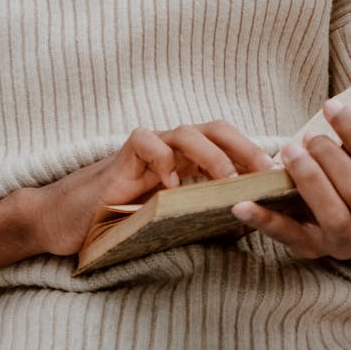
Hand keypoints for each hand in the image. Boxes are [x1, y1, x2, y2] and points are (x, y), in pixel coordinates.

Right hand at [30, 120, 274, 257]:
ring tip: (225, 180)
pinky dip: (163, 160)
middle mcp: (172, 148)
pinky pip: (146, 142)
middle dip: (244, 147)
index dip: (255, 155)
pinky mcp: (123, 155)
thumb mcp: (170, 218)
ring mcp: (148, 148)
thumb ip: (201, 211)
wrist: (69, 220)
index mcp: (188, 161)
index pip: (229, 145)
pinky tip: (172, 185)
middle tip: (265, 173)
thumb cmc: (121, 221)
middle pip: (215, 128)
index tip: (281, 177)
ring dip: (211, 154)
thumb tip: (250, 219)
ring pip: (186, 131)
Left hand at [231, 101, 350, 261]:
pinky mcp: (312, 250)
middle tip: (309, 135)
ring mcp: (346, 247)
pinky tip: (242, 203)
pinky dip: (264, 220)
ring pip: (334, 218)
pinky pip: (288, 237)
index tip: (331, 106)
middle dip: (332, 158)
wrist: (342, 211)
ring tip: (290, 151)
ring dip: (309, 180)